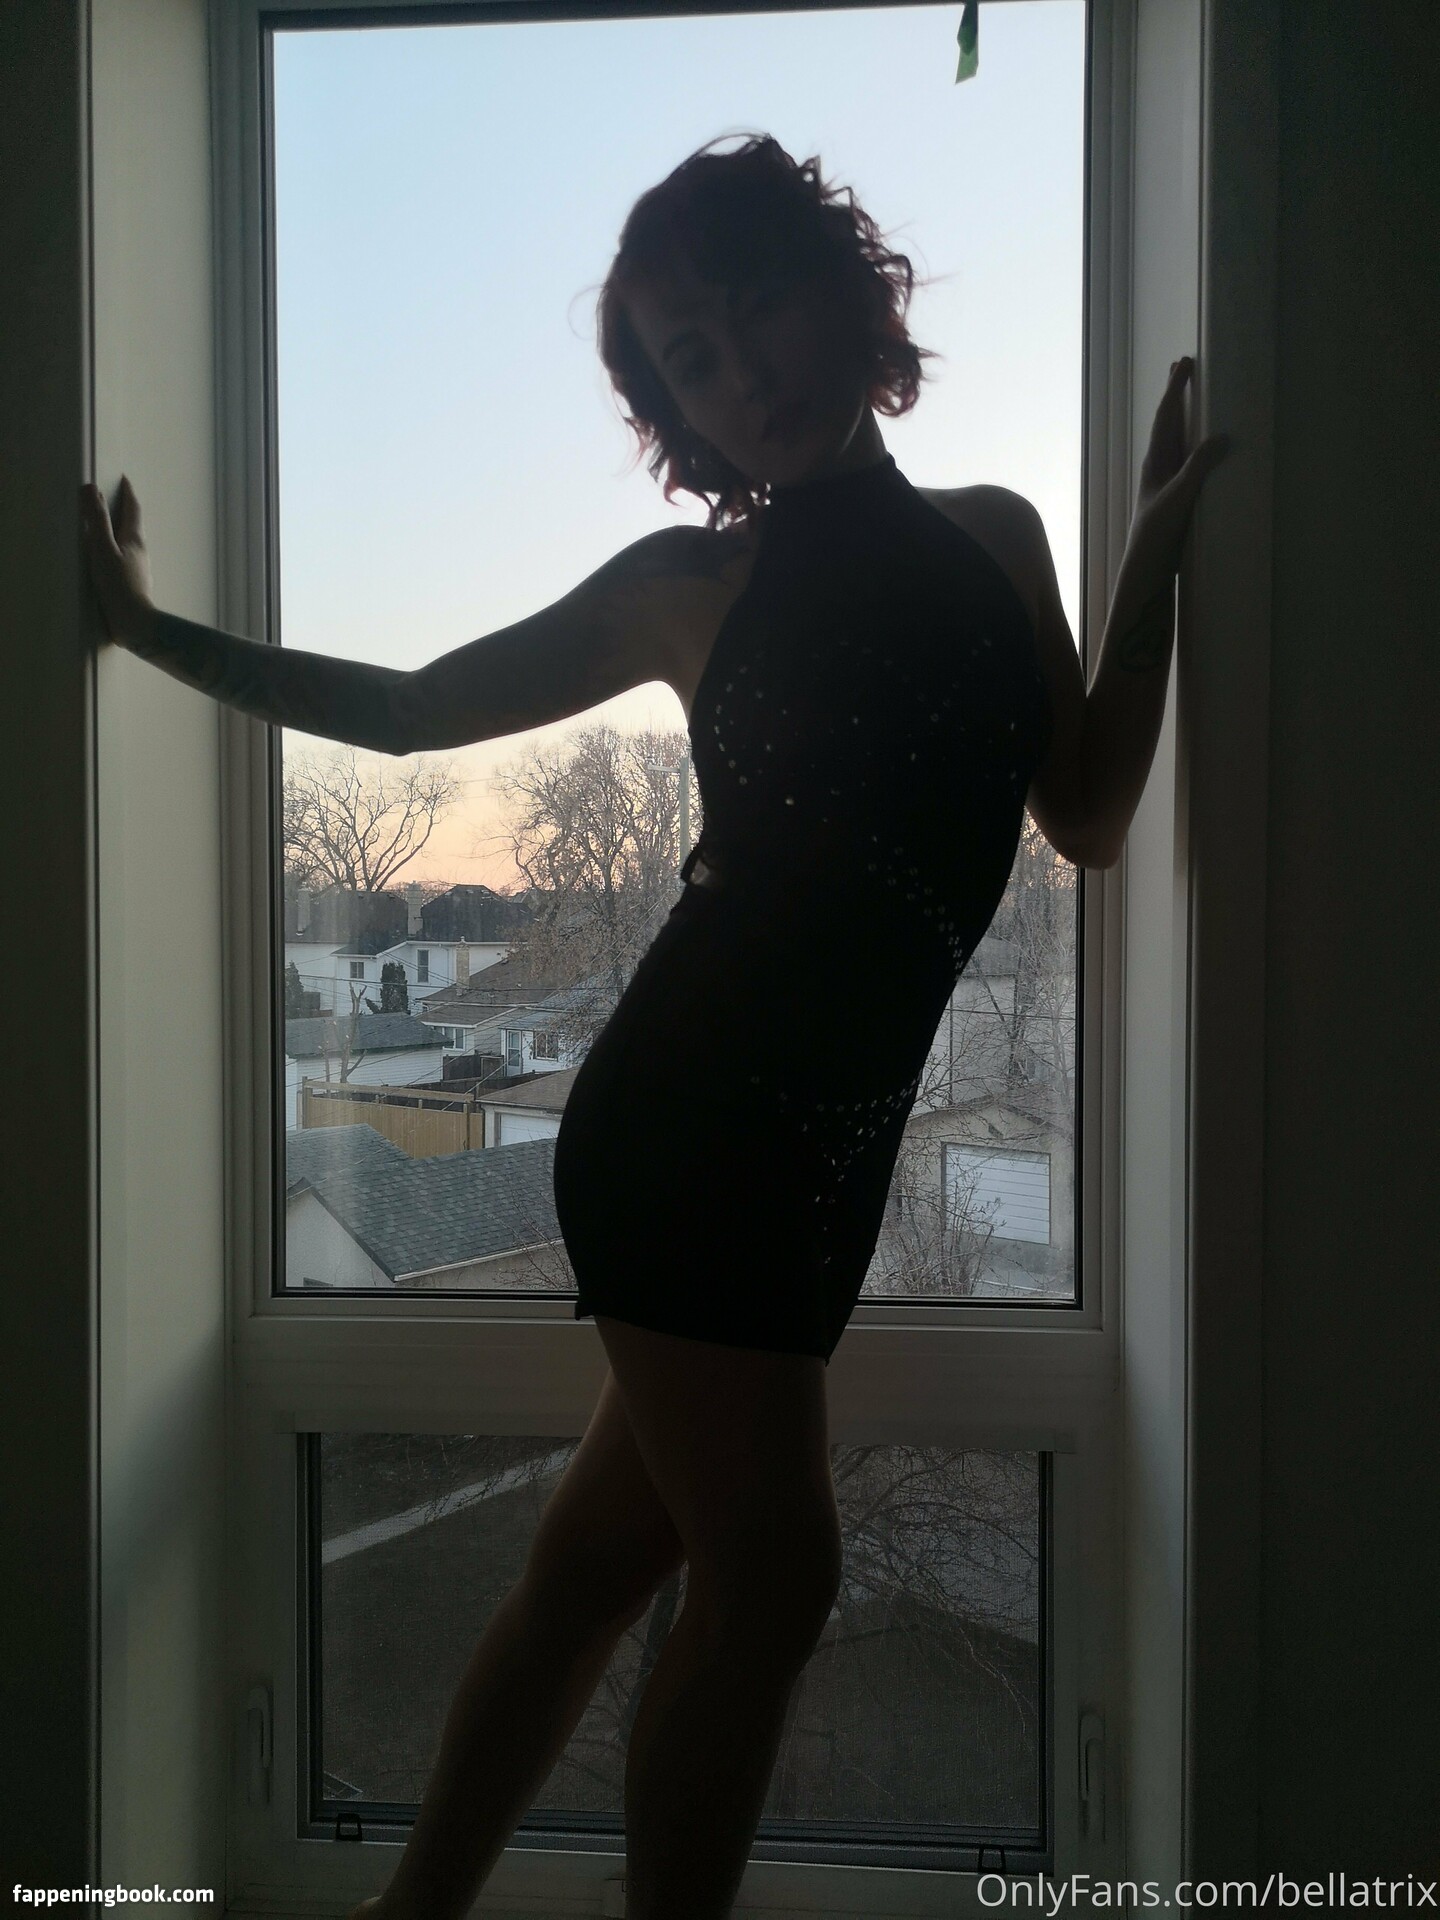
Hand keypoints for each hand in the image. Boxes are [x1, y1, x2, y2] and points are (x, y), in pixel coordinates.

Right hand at [79, 474, 155, 646]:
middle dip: (126, 511)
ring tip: (111, 527)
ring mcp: (138, 569)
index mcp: (134, 540)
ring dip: (122, 532)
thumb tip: (90, 488)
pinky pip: (125, 560)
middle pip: (133, 526)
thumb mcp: (102, 548)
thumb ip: (96, 519)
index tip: (124, 480)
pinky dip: (117, 551)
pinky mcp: (132, 585)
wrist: (135, 624)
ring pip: (130, 544)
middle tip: (118, 499)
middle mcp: (140, 553)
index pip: (132, 510)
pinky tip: (111, 560)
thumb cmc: (118, 585)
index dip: (128, 493)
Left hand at [1125, 357, 1234, 589]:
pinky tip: (1205, 445)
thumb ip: (1197, 468)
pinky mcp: (1177, 496)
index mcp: (1155, 462)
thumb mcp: (1178, 498)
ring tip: (1193, 396)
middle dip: (1177, 394)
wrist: (1147, 571)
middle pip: (1169, 421)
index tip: (1185, 362)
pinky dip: (1197, 444)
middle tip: (1183, 366)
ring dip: (1186, 416)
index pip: (1166, 416)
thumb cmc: (1157, 535)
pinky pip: (1188, 460)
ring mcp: (1167, 481)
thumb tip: (1221, 437)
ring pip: (1177, 439)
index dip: (1176, 389)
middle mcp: (1158, 467)